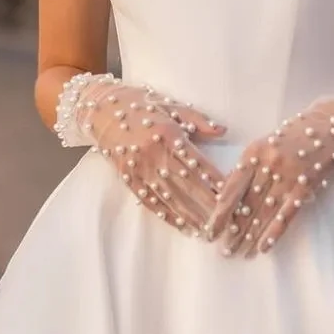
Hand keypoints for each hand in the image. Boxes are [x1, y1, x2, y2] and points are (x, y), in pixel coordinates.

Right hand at [62, 77, 228, 237]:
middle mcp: (154, 154)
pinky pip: (150, 201)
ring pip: (170, 198)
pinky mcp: (129, 178)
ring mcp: (140, 168)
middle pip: (187, 185)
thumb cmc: (140, 103)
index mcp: (168, 133)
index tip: (233, 194)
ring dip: (191, 216)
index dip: (216, 180)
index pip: (198, 163)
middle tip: (227, 221)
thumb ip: (198, 120)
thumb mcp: (171, 105)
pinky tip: (183, 226)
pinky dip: (168, 216)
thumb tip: (223, 131)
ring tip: (209, 231)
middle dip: (208, 205)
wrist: (100, 109)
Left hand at [208, 77, 333, 257]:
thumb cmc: (296, 134)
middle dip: (233, 231)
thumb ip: (250, 167)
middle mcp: (269, 163)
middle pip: (246, 204)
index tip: (209, 231)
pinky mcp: (306, 186)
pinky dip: (273, 233)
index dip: (220, 213)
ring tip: (239, 254)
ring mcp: (288, 175)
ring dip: (250, 236)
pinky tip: (263, 248)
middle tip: (224, 251)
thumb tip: (229, 199)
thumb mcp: (267, 143)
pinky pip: (286, 215)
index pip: (231, 188)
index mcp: (254, 151)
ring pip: (263, 213)